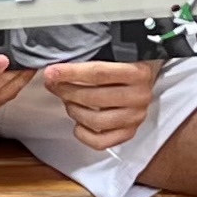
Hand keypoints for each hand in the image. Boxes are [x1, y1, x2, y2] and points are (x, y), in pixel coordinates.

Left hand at [37, 58, 155, 150]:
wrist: (145, 81)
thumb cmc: (125, 66)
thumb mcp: (115, 55)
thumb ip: (91, 61)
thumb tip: (56, 71)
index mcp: (138, 72)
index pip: (99, 73)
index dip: (71, 73)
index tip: (51, 72)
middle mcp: (139, 96)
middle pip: (94, 97)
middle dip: (66, 91)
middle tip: (53, 85)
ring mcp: (136, 117)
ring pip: (96, 121)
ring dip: (74, 111)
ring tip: (68, 101)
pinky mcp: (129, 133)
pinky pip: (100, 141)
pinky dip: (83, 134)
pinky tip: (78, 122)